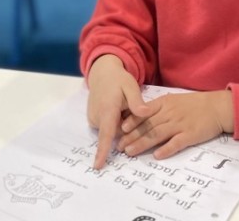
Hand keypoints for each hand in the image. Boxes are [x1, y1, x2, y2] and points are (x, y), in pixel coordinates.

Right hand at [86, 54, 150, 169]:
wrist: (103, 73)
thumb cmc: (119, 80)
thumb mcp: (131, 86)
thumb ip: (137, 101)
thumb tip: (145, 113)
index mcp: (107, 110)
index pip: (106, 134)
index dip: (103, 150)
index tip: (98, 165)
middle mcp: (97, 117)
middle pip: (115, 134)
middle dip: (127, 129)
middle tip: (130, 109)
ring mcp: (93, 118)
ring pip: (112, 131)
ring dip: (121, 124)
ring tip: (123, 107)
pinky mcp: (93, 119)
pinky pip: (108, 127)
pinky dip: (116, 122)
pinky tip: (118, 109)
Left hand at [117, 90, 233, 159]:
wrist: (217, 107)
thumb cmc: (194, 104)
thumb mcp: (173, 100)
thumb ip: (157, 108)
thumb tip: (138, 116)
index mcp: (164, 103)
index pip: (144, 112)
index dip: (131, 121)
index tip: (120, 129)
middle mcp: (170, 113)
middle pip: (147, 125)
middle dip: (131, 136)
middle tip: (119, 146)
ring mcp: (180, 124)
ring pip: (157, 134)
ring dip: (142, 143)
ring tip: (130, 151)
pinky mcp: (191, 135)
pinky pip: (176, 143)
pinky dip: (166, 149)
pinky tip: (157, 156)